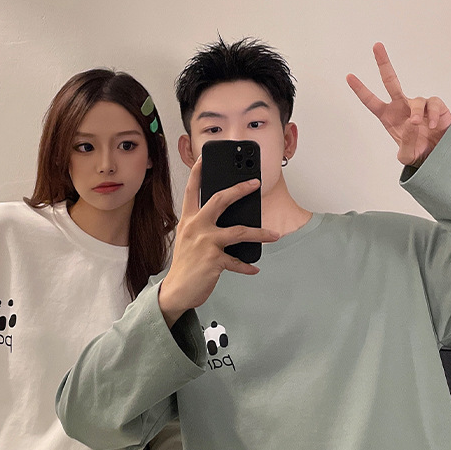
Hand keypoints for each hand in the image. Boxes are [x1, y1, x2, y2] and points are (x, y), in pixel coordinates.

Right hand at [158, 157, 278, 326]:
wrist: (176, 291)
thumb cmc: (186, 265)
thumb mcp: (188, 240)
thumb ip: (203, 226)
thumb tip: (232, 219)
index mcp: (188, 220)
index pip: (192, 190)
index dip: (198, 172)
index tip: (204, 157)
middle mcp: (195, 227)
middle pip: (219, 199)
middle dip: (239, 189)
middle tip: (256, 183)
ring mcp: (205, 243)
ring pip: (239, 231)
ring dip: (260, 233)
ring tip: (274, 235)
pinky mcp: (213, 260)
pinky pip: (237, 261)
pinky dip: (247, 266)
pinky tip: (254, 268)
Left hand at [347, 43, 450, 167]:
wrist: (437, 157)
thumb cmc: (417, 152)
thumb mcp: (406, 156)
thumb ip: (406, 143)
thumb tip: (412, 123)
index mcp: (388, 116)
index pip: (371, 101)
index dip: (360, 89)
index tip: (349, 77)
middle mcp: (402, 107)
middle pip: (391, 80)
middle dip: (383, 63)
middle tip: (376, 46)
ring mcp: (419, 106)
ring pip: (417, 99)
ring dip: (416, 111)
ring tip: (417, 124)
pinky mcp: (436, 108)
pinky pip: (434, 104)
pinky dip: (433, 113)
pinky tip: (433, 124)